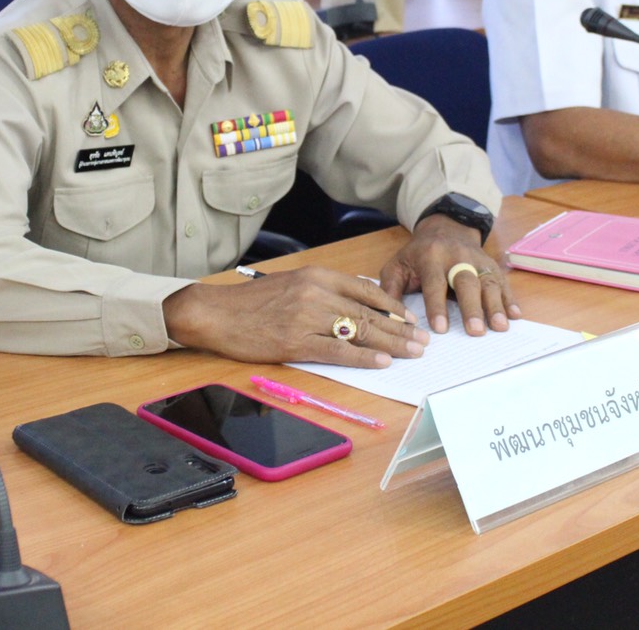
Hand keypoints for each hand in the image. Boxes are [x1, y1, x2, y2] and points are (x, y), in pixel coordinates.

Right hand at [163, 267, 428, 368]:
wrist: (216, 312)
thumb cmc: (252, 301)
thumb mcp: (292, 283)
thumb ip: (324, 290)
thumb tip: (359, 303)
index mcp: (317, 276)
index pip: (366, 290)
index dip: (392, 306)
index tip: (410, 319)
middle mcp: (315, 293)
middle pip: (368, 313)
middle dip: (400, 329)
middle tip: (422, 341)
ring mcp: (306, 319)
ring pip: (358, 332)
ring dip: (390, 344)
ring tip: (411, 352)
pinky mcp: (295, 343)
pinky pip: (337, 351)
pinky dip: (362, 358)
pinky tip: (381, 362)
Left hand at [378, 214, 518, 336]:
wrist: (445, 228)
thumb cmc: (418, 255)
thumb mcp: (397, 265)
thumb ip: (391, 289)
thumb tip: (387, 316)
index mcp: (430, 257)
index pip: (434, 282)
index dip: (437, 306)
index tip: (440, 329)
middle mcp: (457, 257)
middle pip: (466, 282)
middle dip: (472, 307)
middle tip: (476, 331)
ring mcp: (477, 260)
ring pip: (488, 282)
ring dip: (496, 305)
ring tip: (500, 327)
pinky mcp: (491, 265)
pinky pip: (503, 281)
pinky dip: (510, 299)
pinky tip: (515, 315)